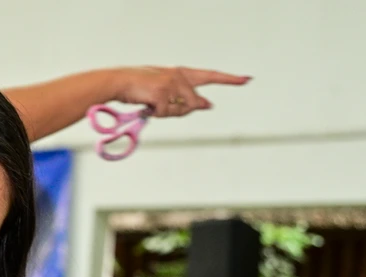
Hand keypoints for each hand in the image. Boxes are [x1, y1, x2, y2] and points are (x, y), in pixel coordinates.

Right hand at [115, 66, 249, 117]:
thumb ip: (187, 98)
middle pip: (194, 103)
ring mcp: (173, 83)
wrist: (118, 82)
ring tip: (151, 103)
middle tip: (158, 104)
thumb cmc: (139, 88)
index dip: (229, 79)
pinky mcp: (164, 92)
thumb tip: (209, 105)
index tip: (246, 80)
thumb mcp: (165, 92)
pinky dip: (157, 113)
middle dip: (180, 110)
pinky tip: (147, 104)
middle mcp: (180, 76)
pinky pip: (168, 113)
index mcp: (182, 73)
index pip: (210, 76)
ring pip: (182, 110)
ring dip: (167, 112)